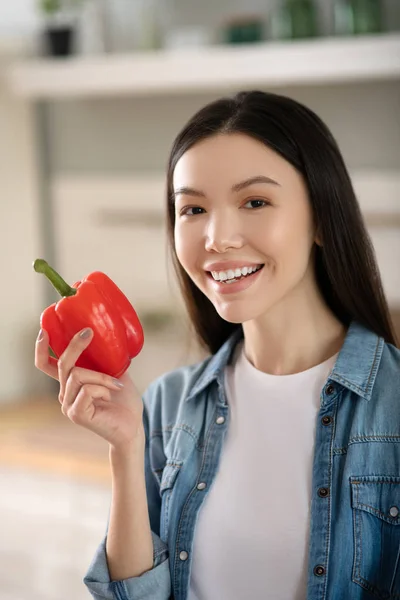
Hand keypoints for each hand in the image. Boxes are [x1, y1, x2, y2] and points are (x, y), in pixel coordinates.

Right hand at [35, 327, 144, 450]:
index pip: (46, 366)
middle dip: (74, 345)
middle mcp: (65, 394)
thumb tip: (107, 337)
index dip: (41, 349)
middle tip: (88, 332)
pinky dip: (102, 388)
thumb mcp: (115, 373)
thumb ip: (105, 360)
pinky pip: (86, 389)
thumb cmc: (124, 401)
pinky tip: (109, 397)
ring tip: (116, 385)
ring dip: (101, 376)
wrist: (133, 426)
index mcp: (71, 384)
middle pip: (62, 364)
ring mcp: (68, 405)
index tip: (44, 331)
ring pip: (77, 375)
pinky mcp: (76, 414)